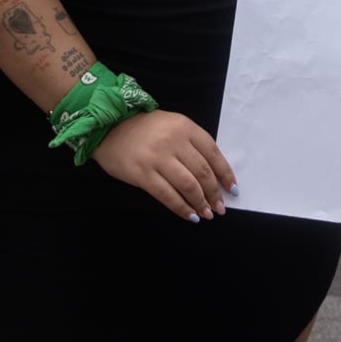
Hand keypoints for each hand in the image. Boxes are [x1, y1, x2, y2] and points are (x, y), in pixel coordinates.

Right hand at [91, 107, 235, 222]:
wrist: (107, 127)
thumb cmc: (143, 129)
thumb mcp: (171, 125)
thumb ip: (191, 144)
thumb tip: (213, 175)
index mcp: (184, 127)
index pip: (212, 153)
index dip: (225, 173)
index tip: (232, 188)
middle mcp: (173, 141)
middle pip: (202, 172)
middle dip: (214, 193)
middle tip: (220, 208)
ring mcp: (157, 158)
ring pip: (188, 185)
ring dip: (201, 203)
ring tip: (207, 214)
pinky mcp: (142, 174)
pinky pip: (167, 195)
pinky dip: (181, 208)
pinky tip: (189, 215)